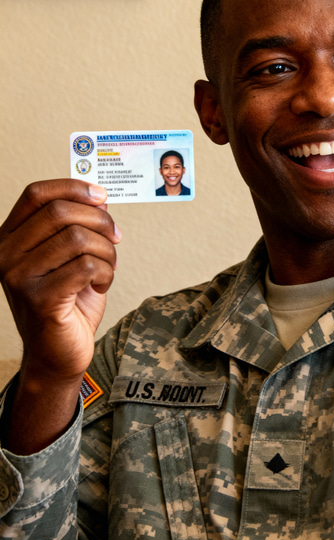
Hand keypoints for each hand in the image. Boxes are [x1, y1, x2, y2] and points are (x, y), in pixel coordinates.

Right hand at [0, 180, 120, 385]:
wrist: (58, 352)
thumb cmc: (67, 301)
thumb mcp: (70, 256)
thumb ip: (77, 226)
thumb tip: (98, 197)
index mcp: (10, 237)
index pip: (37, 194)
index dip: (73, 187)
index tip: (102, 196)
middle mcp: (6, 254)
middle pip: (61, 211)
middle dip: (100, 221)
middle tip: (116, 239)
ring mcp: (19, 276)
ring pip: (79, 238)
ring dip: (107, 252)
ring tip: (106, 269)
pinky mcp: (39, 299)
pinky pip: (87, 266)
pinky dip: (106, 273)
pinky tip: (100, 286)